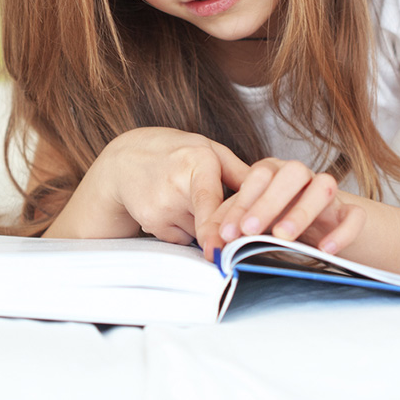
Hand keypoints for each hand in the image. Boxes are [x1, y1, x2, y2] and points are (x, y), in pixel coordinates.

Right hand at [85, 127, 250, 245]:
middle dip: (221, 230)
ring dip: (200, 226)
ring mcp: (160, 205)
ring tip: (185, 200)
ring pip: (196, 233)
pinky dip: (182, 229)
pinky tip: (172, 208)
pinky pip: (180, 238)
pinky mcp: (150, 221)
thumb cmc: (176, 152)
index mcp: (197, 160)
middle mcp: (176, 183)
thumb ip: (240, 172)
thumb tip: (274, 194)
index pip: (208, 199)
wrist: (125, 158)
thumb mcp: (209, 149)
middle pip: (209, 222)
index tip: (221, 250)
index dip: (216, 227)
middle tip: (227, 246)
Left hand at [198, 158, 365, 258]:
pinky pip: (354, 216)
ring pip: (325, 186)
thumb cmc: (278, 218)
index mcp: (275, 172)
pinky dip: (342, 232)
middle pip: (292, 172)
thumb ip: (231, 226)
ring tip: (283, 237)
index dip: (242, 203)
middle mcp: (304, 177)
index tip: (228, 233)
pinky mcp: (351, 213)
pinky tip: (326, 250)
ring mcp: (330, 193)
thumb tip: (211, 245)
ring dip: (303, 210)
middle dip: (269, 201)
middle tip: (250, 230)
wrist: (324, 227)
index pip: (259, 176)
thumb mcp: (253, 220)